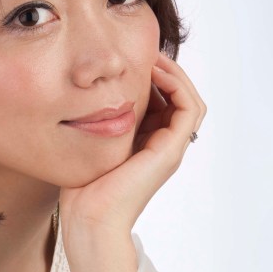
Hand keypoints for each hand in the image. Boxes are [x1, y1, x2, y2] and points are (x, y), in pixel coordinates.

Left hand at [58, 50, 206, 237]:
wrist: (89, 218)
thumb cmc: (83, 188)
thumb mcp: (91, 144)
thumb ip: (97, 124)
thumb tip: (85, 95)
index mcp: (147, 146)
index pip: (163, 103)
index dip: (154, 79)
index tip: (132, 61)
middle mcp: (163, 147)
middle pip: (179, 99)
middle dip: (165, 72)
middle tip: (146, 53)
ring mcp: (170, 150)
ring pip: (189, 100)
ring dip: (175, 74)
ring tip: (153, 58)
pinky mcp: (169, 151)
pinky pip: (189, 109)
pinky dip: (177, 86)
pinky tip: (154, 73)